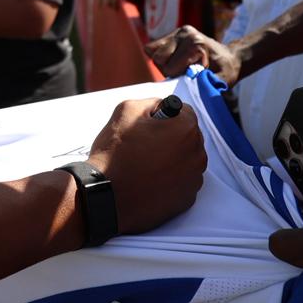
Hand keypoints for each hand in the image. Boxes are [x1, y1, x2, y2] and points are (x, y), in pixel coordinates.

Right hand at [85, 98, 206, 234]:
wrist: (105, 196)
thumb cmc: (115, 154)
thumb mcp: (126, 110)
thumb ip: (152, 102)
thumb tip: (163, 108)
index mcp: (186, 130)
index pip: (185, 113)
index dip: (165, 116)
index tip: (150, 126)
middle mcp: (197, 155)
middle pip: (188, 137)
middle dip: (171, 137)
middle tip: (145, 145)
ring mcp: (193, 180)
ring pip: (187, 159)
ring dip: (172, 158)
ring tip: (145, 164)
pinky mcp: (186, 200)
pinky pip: (183, 181)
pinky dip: (171, 179)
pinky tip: (150, 180)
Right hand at [145, 26, 239, 83]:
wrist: (230, 57)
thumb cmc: (226, 71)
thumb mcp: (221, 80)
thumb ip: (206, 85)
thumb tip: (190, 91)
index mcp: (196, 44)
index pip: (170, 68)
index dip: (178, 78)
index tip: (192, 76)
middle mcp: (185, 34)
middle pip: (158, 59)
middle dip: (168, 70)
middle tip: (183, 73)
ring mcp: (178, 31)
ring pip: (153, 52)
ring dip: (163, 63)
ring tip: (178, 67)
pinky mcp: (173, 33)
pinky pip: (153, 47)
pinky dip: (160, 57)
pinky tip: (173, 61)